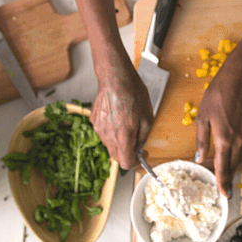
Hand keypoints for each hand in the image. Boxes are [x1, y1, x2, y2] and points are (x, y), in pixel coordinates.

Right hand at [90, 54, 151, 170]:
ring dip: (119, 142)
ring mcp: (99, 129)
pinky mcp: (94, 121)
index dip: (136, 163)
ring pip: (110, 144)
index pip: (125, 163)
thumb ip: (143, 137)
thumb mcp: (148, 117)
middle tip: (137, 143)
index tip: (142, 157)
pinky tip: (118, 117)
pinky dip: (112, 131)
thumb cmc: (133, 93)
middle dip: (128, 153)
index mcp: (124, 136)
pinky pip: (104, 133)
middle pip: (116, 156)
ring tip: (128, 124)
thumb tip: (139, 149)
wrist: (115, 77)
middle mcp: (109, 135)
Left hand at [194, 63, 241, 197]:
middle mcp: (239, 140)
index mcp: (223, 139)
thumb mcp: (202, 118)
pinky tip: (238, 154)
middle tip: (224, 185)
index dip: (223, 182)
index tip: (224, 194)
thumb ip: (201, 141)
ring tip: (228, 168)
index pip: (223, 167)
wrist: (237, 81)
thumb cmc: (216, 97)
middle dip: (228, 176)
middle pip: (233, 165)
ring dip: (235, 165)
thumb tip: (199, 159)